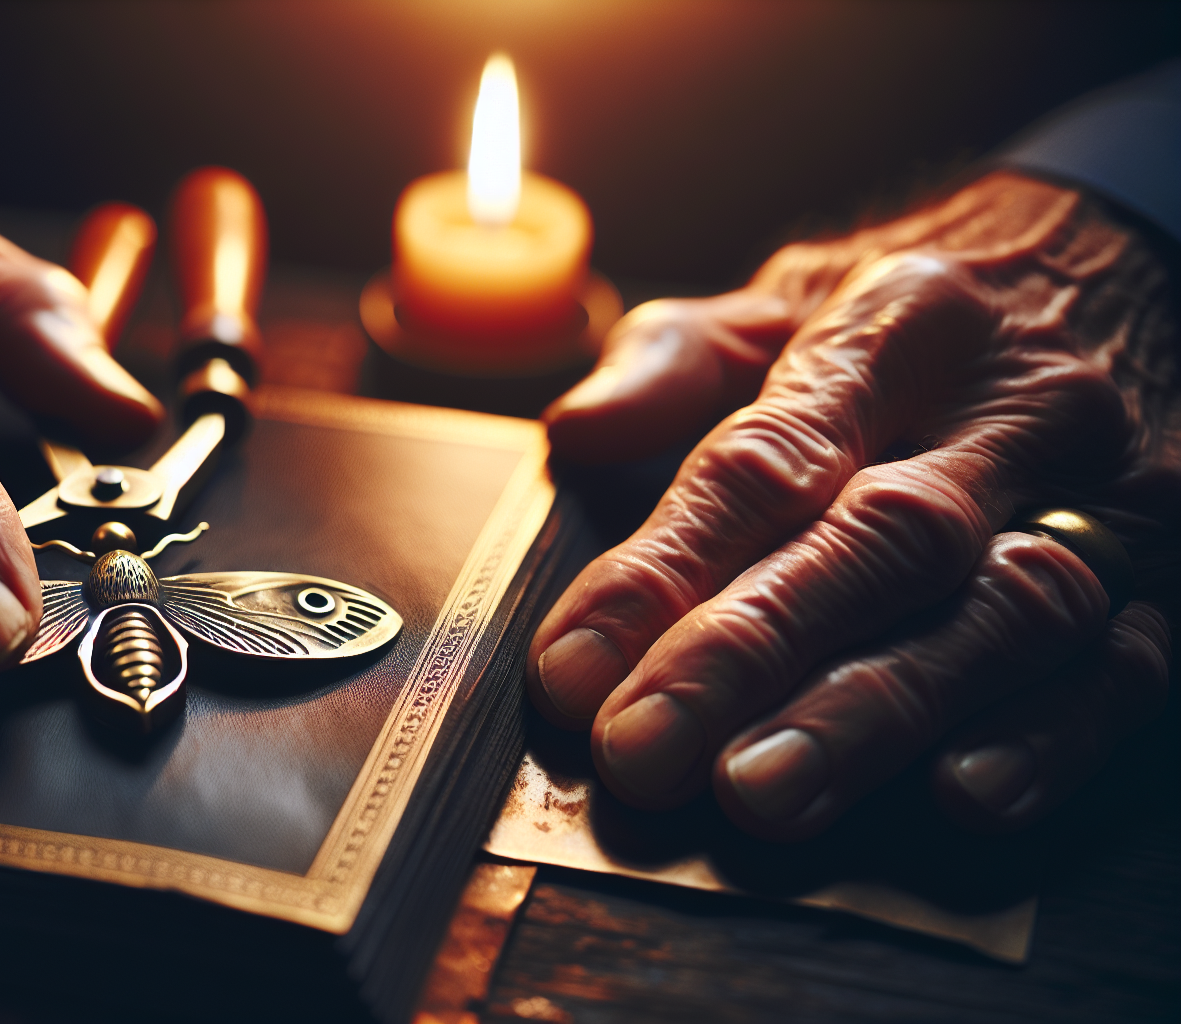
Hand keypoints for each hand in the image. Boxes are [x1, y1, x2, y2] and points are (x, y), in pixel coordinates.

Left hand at [530, 172, 1176, 839]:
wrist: (1125, 267)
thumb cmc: (919, 315)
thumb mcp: (791, 297)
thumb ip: (675, 360)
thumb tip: (575, 430)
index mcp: (897, 324)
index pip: (768, 455)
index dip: (663, 566)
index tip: (573, 668)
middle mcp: (1012, 406)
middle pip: (876, 541)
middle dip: (749, 654)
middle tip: (644, 752)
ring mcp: (1106, 493)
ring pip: (999, 612)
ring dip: (875, 713)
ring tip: (763, 792)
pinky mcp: (1174, 573)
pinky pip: (1127, 665)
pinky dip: (1050, 736)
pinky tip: (963, 794)